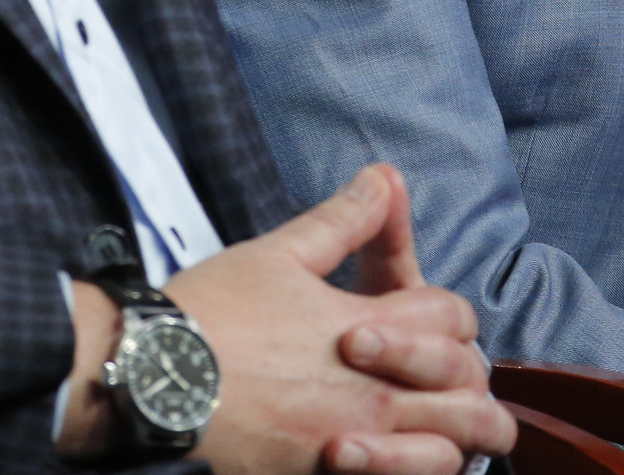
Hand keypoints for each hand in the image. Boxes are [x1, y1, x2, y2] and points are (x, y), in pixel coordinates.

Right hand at [61, 165, 513, 474]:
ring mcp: (353, 443)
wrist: (155, 377)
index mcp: (369, 327)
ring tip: (438, 428)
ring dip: (454, 436)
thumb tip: (383, 178)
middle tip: (447, 377)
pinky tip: (394, 458)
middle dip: (468, 379)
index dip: (448, 313)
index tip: (423, 315)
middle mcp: (372, 391)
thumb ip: (342, 220)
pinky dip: (407, 470)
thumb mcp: (279, 253)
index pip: (453, 318)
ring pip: (449, 453)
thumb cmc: (212, 312)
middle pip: (468, 390)